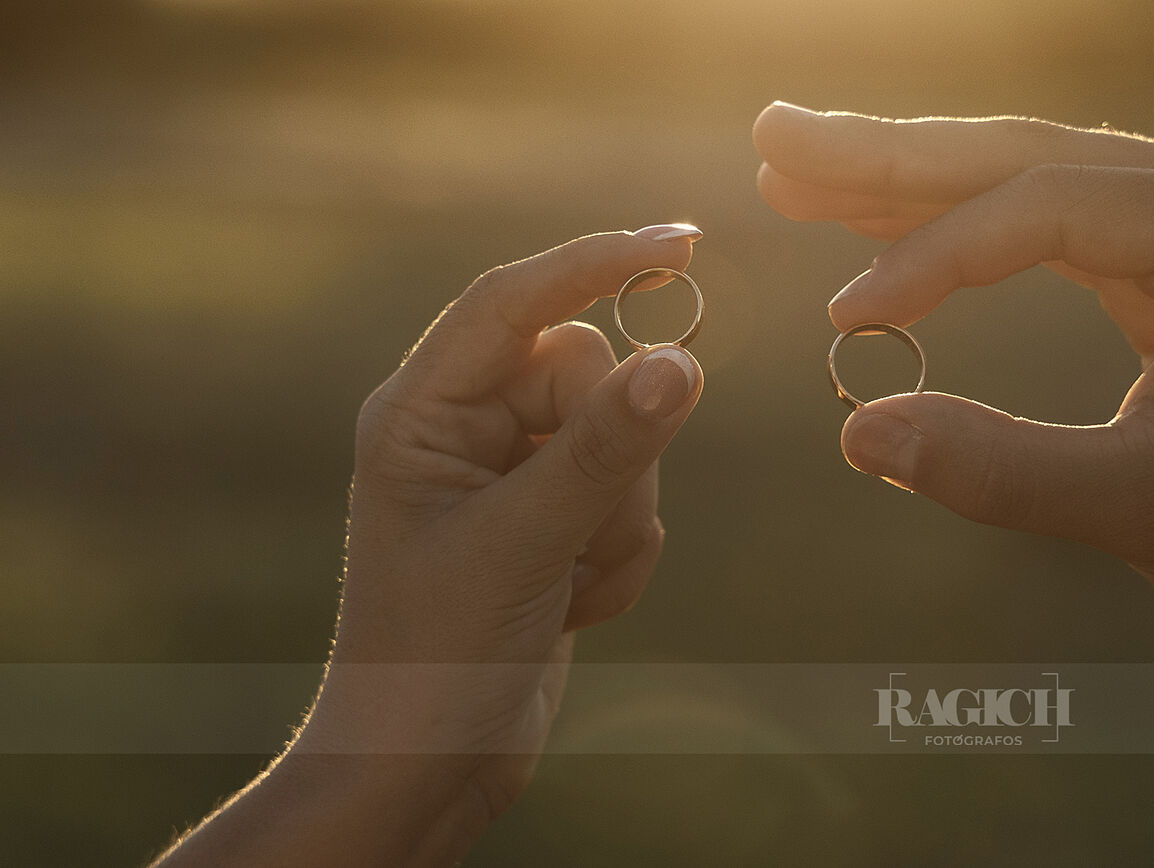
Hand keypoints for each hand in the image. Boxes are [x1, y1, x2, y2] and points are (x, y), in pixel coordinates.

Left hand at [153, 225, 704, 866]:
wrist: (427, 764)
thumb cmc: (437, 655)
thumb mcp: (522, 544)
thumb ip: (603, 450)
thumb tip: (680, 362)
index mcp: (421, 411)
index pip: (513, 302)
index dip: (595, 262)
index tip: (682, 244)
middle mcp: (466, 428)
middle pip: (591, 376)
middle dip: (611, 460)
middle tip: (578, 535)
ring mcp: (513, 474)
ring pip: (624, 439)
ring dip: (617, 522)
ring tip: (565, 587)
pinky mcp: (553, 518)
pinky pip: (631, 497)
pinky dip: (620, 556)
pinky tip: (572, 607)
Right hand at [754, 103, 1153, 671]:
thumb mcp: (1141, 508)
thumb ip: (1001, 470)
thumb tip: (860, 432)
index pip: (1047, 207)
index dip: (931, 255)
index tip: (846, 315)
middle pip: (1024, 155)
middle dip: (892, 154)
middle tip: (776, 137)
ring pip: (1027, 176)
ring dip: (910, 178)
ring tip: (798, 168)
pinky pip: (1048, 220)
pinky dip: (960, 225)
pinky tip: (880, 220)